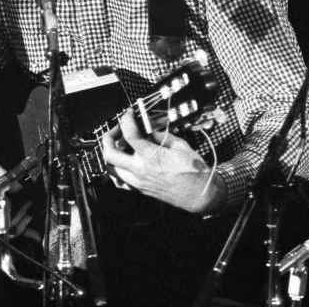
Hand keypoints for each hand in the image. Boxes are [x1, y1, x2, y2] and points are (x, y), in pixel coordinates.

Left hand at [100, 110, 224, 213]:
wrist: (200, 194)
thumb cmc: (194, 171)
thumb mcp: (180, 145)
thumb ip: (161, 135)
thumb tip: (150, 129)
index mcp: (151, 157)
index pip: (129, 134)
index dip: (126, 120)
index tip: (128, 114)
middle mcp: (141, 170)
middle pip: (109, 154)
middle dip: (108, 137)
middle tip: (117, 129)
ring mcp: (138, 182)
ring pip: (111, 168)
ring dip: (111, 153)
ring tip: (120, 145)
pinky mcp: (140, 189)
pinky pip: (120, 179)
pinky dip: (118, 168)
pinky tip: (125, 161)